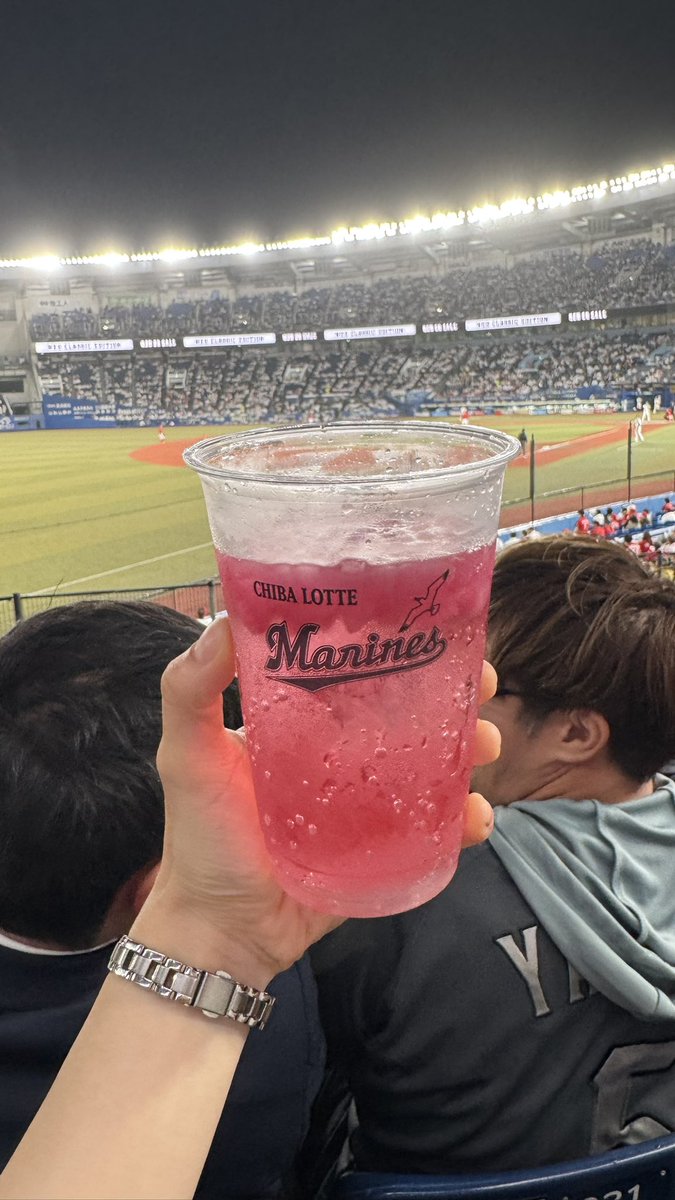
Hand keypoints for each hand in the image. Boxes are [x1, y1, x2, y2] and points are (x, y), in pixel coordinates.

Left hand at [151, 618, 498, 986]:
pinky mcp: (386, 852)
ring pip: (434, 766)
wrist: (221, 932)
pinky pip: (436, 829)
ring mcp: (369, 804)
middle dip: (454, 695)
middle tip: (481, 685)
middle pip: (411, 713)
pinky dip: (465, 819)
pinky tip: (475, 816)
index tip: (431, 628)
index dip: (398, 648)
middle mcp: (341, 755)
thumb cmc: (201, 837)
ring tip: (485, 746)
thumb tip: (223, 622)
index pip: (358, 671)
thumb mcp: (188, 754)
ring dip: (470, 750)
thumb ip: (190, 689)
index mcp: (302, 723)